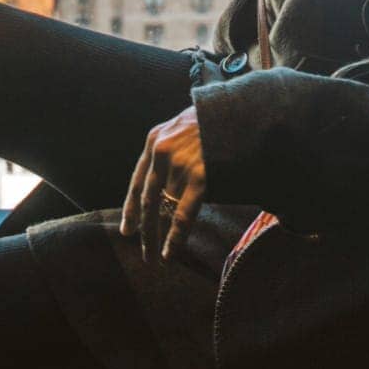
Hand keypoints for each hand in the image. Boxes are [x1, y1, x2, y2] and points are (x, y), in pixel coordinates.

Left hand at [120, 105, 206, 263]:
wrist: (240, 109)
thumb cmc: (215, 120)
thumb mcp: (182, 126)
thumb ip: (171, 148)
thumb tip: (167, 180)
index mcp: (154, 140)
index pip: (138, 181)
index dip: (131, 208)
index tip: (127, 229)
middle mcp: (160, 153)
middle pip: (147, 200)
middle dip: (142, 229)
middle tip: (140, 252)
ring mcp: (178, 166)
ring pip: (164, 209)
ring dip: (159, 236)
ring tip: (156, 258)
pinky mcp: (198, 177)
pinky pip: (182, 215)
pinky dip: (174, 238)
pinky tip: (169, 254)